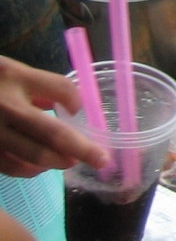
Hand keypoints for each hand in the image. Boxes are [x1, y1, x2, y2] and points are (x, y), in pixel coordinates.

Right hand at [0, 56, 110, 176]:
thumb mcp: (9, 71)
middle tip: (101, 160)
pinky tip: (39, 166)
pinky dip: (29, 169)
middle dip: (81, 149)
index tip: (82, 112)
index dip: (77, 103)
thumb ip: (39, 86)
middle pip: (51, 132)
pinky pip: (10, 166)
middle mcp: (4, 105)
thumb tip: (72, 107)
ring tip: (69, 161)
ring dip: (56, 162)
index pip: (61, 89)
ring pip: (31, 156)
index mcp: (13, 77)